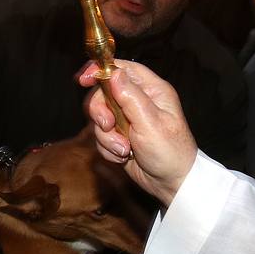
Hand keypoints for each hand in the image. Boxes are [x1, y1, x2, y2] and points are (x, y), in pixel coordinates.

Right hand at [77, 60, 197, 206]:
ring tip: (124, 150)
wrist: (171, 184)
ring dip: (107, 136)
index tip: (83, 79)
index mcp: (151, 90)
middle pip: (103, 93)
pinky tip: (124, 157)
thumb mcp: (151, 123)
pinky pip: (101, 137)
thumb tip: (114, 73)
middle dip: (100, 111)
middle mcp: (138, 101)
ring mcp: (127, 120)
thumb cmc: (171, 152)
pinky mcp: (119, 137)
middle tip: (108, 126)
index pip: (122, 69)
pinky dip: (108, 148)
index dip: (100, 69)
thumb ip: (131, 97)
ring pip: (99, 117)